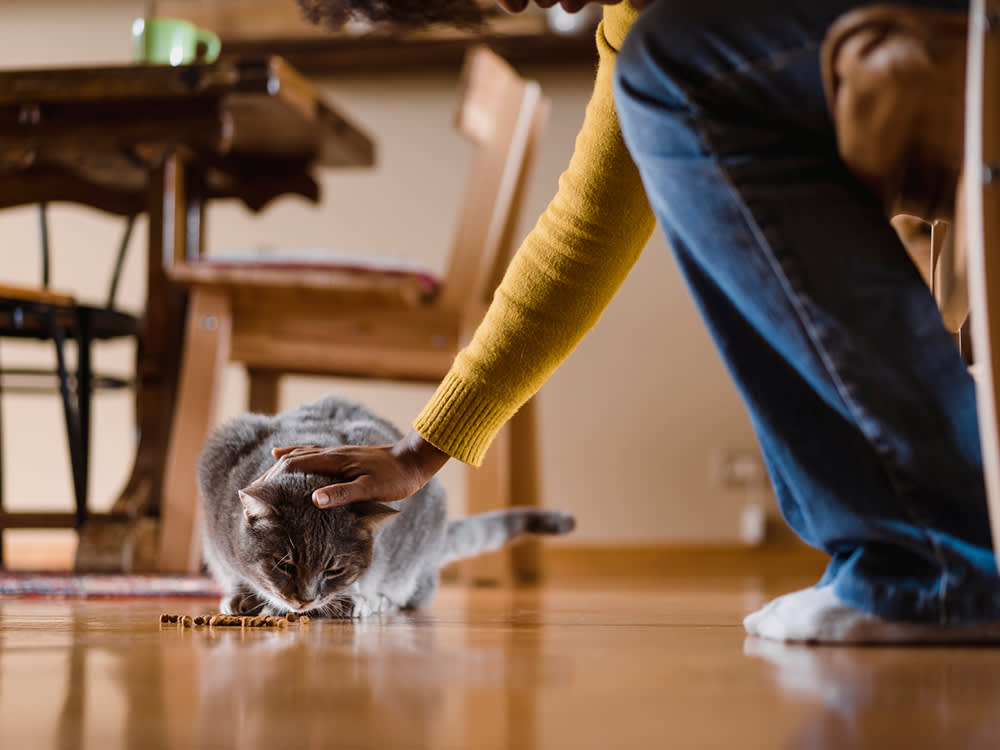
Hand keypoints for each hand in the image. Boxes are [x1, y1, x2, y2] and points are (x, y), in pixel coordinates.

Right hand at [254, 430, 449, 507]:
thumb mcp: (370, 489)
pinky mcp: (345, 456)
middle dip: (273, 472)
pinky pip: (316, 454)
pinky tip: (296, 457)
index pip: (294, 466)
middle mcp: (332, 453)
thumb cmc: (394, 478)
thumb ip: (342, 494)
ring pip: (303, 454)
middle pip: (294, 459)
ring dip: (284, 463)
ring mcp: (338, 453)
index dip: (274, 477)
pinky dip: (301, 455)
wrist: (414, 461)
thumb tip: (313, 499)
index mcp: (334, 461)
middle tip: (254, 488)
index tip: (256, 491)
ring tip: (268, 472)